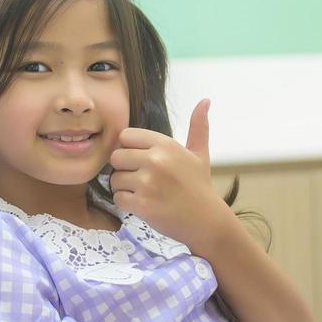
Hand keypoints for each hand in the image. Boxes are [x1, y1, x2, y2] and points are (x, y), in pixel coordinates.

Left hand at [108, 98, 231, 251]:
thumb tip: (205, 100)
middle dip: (125, 168)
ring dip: (124, 187)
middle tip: (142, 179)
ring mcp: (148, 183)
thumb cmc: (199, 186)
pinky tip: (143, 204)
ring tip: (144, 192)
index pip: (125, 136)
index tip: (142, 160)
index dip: (130, 149)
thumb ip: (198, 126)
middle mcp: (155, 160)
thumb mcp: (199, 154)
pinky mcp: (142, 204)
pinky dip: (126, 203)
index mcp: (165, 144)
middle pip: (116, 156)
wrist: (206, 221)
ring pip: (114, 179)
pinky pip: (118, 198)